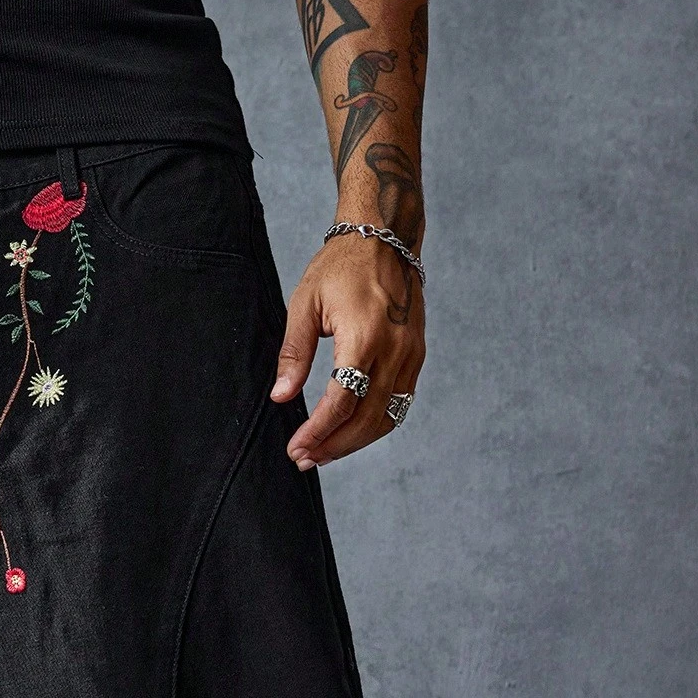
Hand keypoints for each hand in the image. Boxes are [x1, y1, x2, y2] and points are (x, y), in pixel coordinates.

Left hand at [269, 235, 423, 469]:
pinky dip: (374, 425)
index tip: (295, 448)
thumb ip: (294, 354)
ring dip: (354, 442)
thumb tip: (281, 398)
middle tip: (304, 459)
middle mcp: (395, 350)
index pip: (341, 401)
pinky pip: (399, 404)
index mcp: (365, 336)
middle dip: (333, 446)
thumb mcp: (305, 304)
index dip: (317, 432)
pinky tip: (349, 432)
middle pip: (365, 419)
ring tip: (323, 452)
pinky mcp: (416, 356)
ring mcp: (410, 355)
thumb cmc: (341, 266)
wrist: (386, 237)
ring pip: (386, 418)